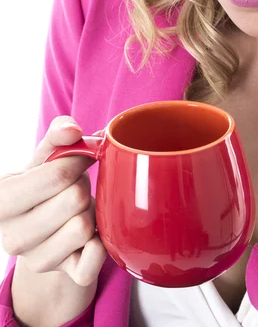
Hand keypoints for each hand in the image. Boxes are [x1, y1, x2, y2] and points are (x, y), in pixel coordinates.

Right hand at [0, 116, 106, 286]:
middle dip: (82, 187)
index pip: (57, 175)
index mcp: (2, 201)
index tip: (79, 160)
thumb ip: (57, 135)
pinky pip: (92, 263)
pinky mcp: (64, 275)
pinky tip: (92, 234)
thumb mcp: (44, 158)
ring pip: (84, 227)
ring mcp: (37, 261)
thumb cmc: (45, 186)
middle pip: (75, 200)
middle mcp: (12, 237)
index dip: (78, 161)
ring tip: (79, 210)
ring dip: (91, 212)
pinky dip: (100, 244)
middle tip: (75, 189)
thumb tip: (72, 129)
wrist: (47, 229)